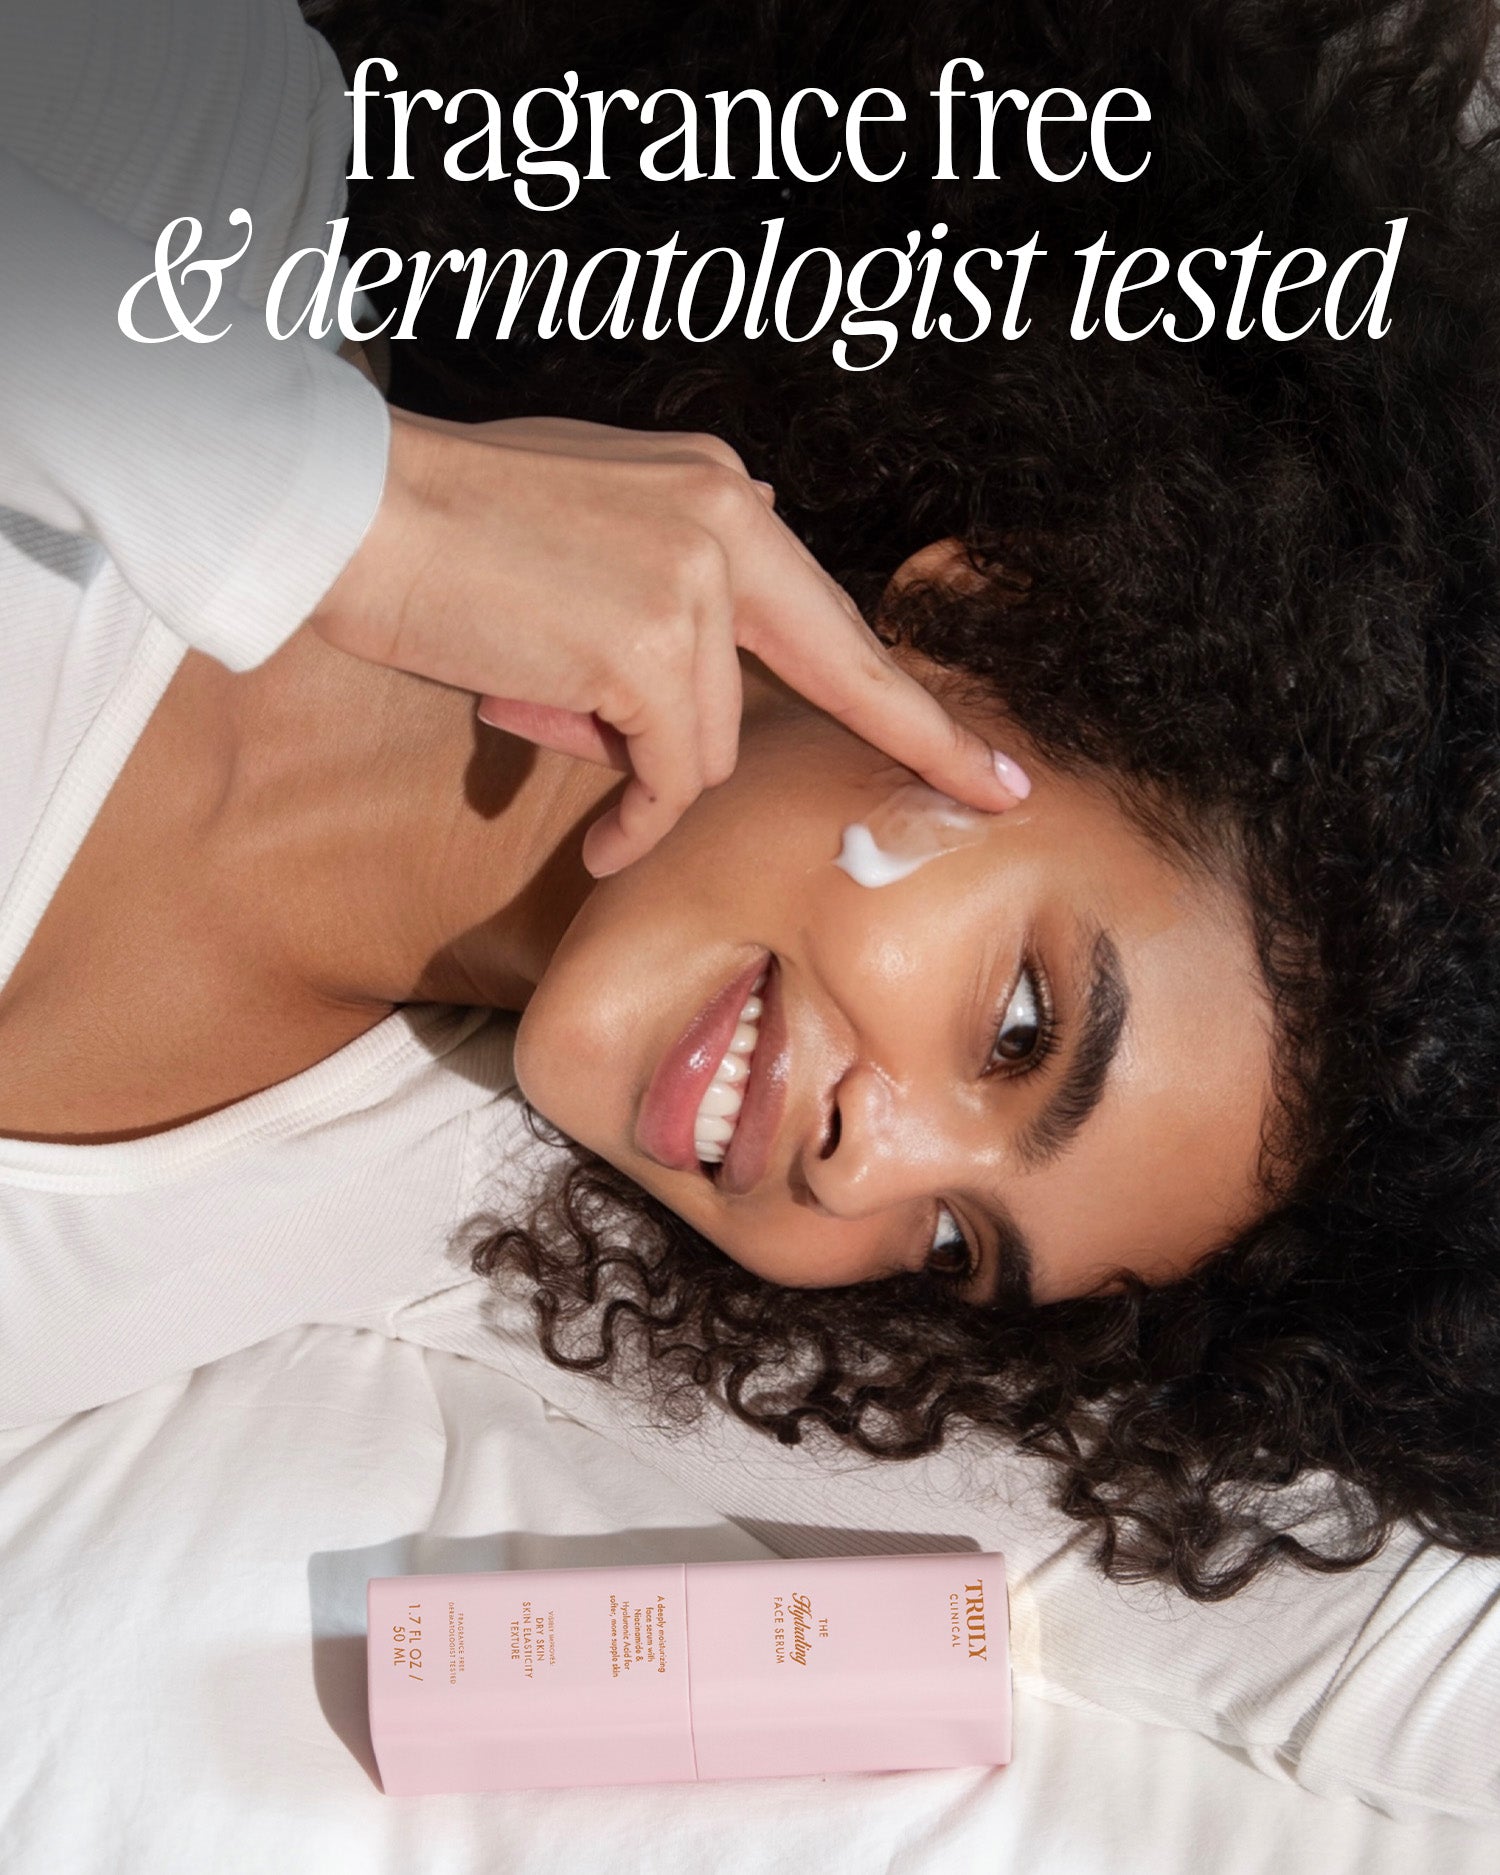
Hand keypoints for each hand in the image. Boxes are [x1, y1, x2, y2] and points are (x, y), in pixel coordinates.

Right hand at [310, 408, 1029, 875]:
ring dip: (644, 770)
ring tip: (549, 727)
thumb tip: (721, 609)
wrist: (349, 511)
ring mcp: (693, 585)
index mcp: (718, 492)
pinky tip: (599, 838)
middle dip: (928, 737)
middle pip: (838, 668)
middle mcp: (727, 522)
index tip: (989, 753)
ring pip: (710, 743)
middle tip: (1005, 790)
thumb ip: (667, 555)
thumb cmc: (444, 523)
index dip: (909, 692)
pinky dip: (635, 815)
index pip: (828, 611)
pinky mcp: (646, 647)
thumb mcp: (582, 513)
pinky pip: (666, 773)